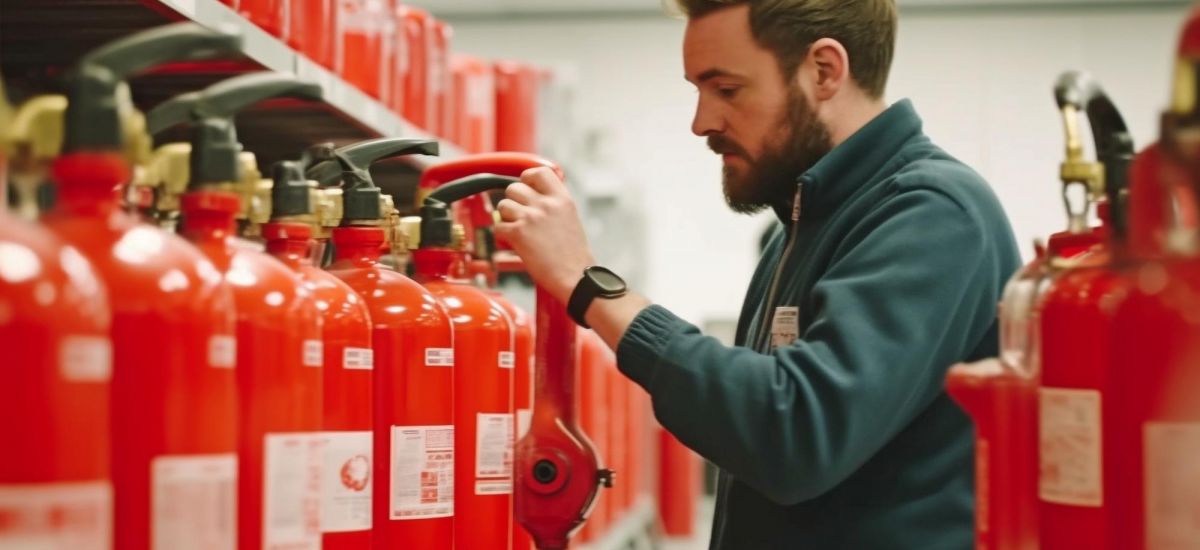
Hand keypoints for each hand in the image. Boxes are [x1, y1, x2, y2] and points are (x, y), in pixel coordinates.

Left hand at [494, 167, 595, 303]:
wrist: (576, 278)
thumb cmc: (574, 256)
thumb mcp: (570, 219)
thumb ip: (553, 205)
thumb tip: (533, 198)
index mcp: (562, 199)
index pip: (538, 172)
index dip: (527, 178)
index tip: (526, 188)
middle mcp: (546, 204)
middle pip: (514, 188)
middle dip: (513, 202)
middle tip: (520, 216)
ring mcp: (531, 217)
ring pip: (503, 206)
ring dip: (506, 219)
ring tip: (518, 231)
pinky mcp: (518, 233)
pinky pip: (498, 227)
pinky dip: (503, 237)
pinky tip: (514, 244)